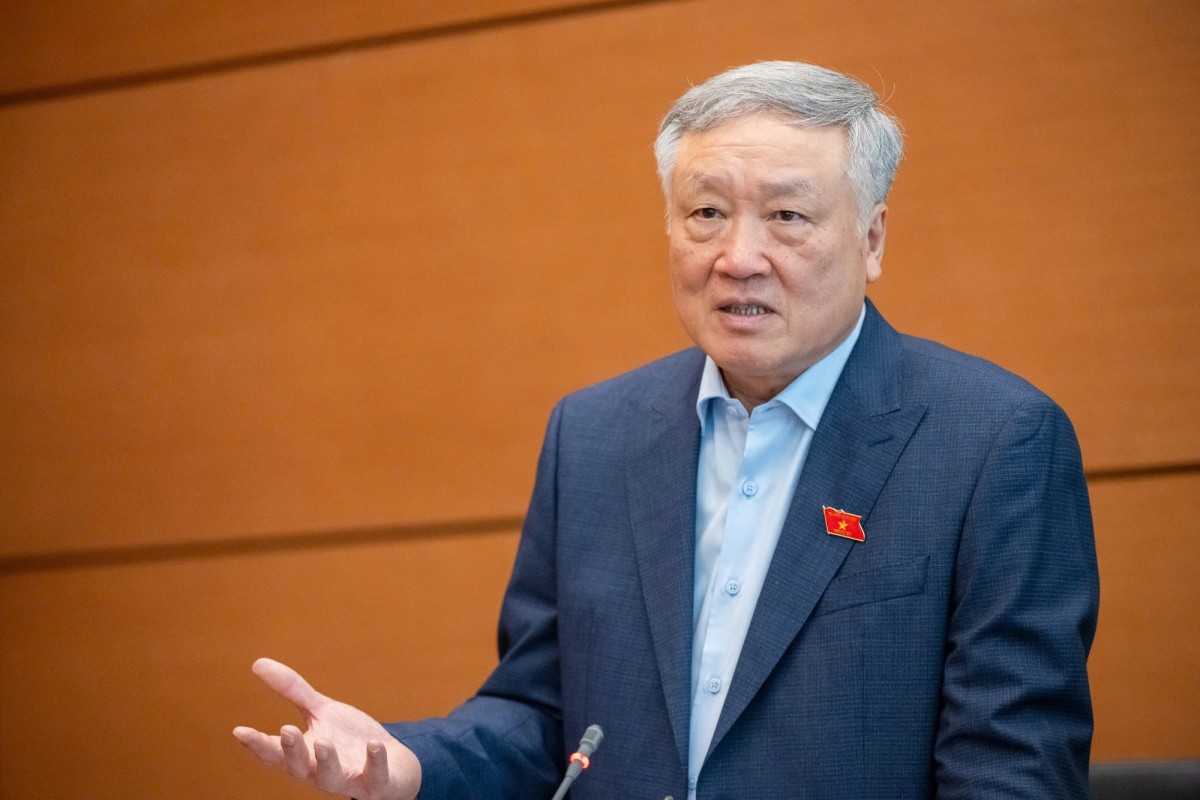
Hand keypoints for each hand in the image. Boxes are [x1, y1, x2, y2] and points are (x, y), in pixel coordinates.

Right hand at [233, 658, 420, 799]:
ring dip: (326, 762)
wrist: (393, 763)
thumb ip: (292, 691)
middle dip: (291, 752)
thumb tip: (257, 663)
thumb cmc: (348, 739)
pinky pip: (375, 777)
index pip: (274, 753)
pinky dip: (375, 762)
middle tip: (286, 731)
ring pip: (330, 779)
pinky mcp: (376, 783)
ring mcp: (348, 779)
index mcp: (304, 753)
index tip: (240, 731)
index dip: (257, 744)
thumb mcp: (321, 711)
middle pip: (298, 768)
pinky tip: (374, 745)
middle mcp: (320, 770)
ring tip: (323, 743)